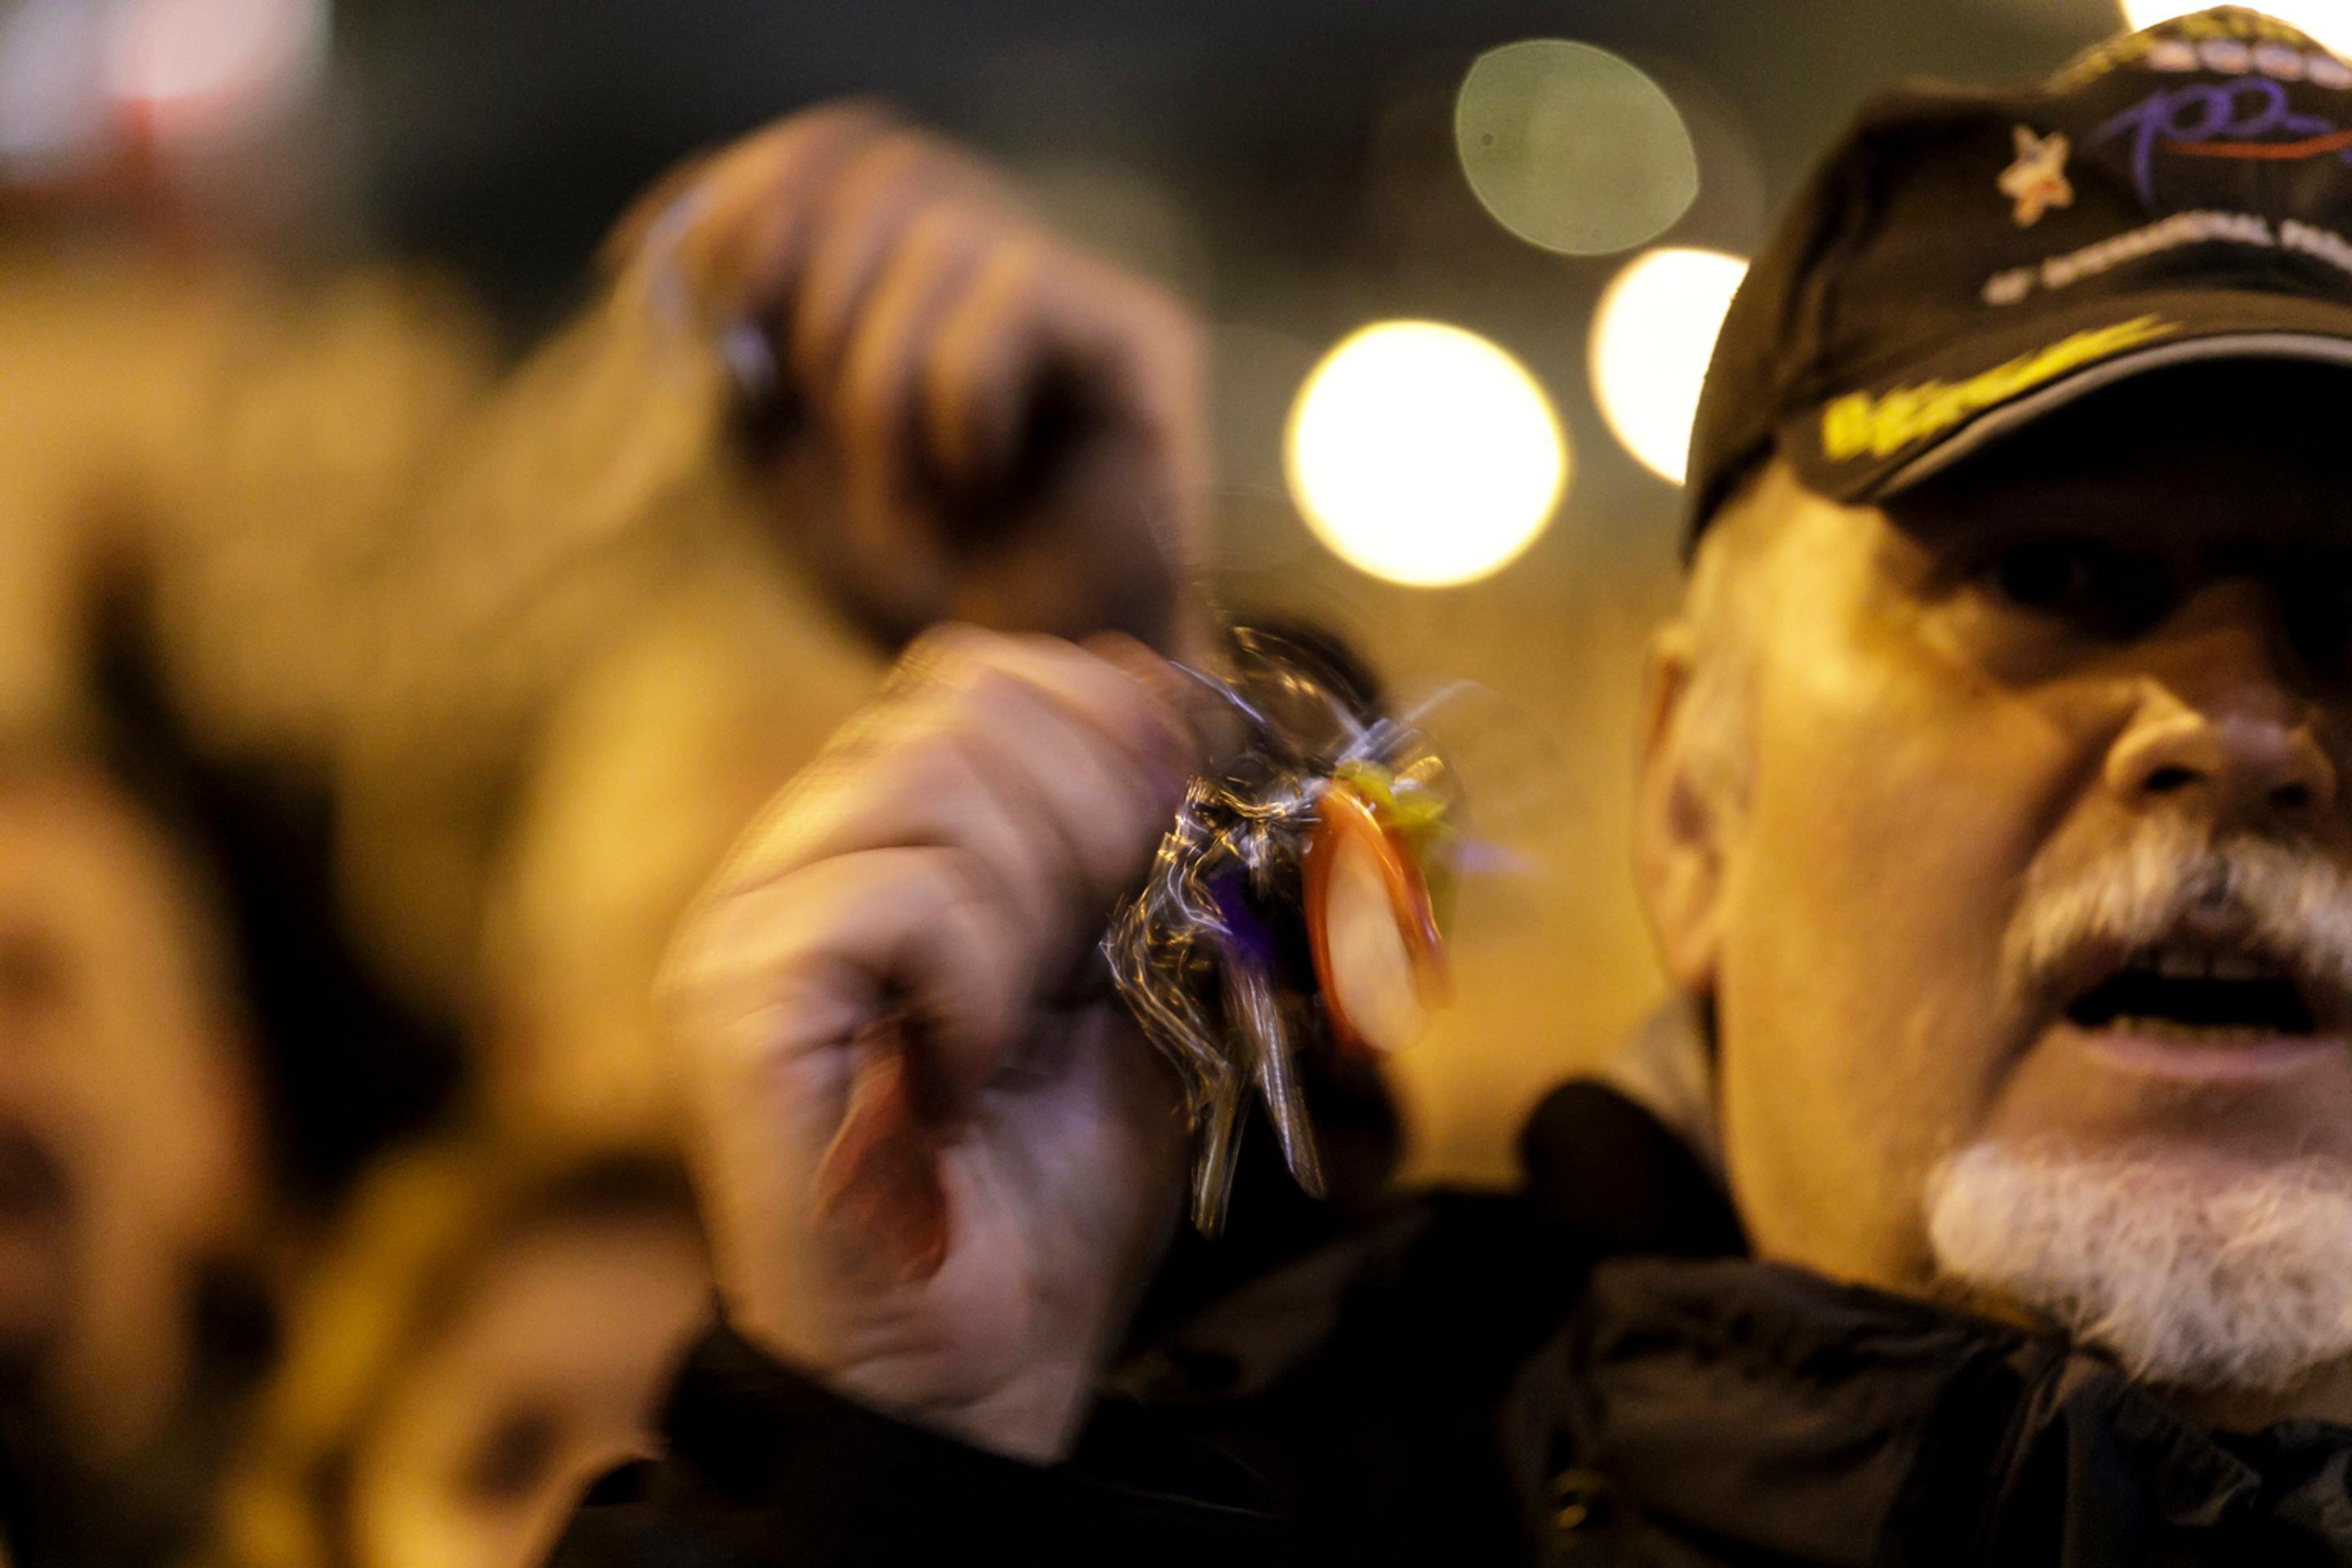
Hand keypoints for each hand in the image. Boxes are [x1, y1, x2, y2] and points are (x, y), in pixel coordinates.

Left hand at [631, 104, 1206, 650]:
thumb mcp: (781, 459)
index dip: (753, 189)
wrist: (1033, 695)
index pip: (835, 152)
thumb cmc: (909, 593)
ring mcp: (1079, 291)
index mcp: (914, 273)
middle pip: (884, 169)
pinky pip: (1015, 294)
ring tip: (901, 499)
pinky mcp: (1139, 339)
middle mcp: (1004, 257)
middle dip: (812, 300)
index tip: (683, 280)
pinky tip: (973, 478)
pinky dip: (959, 393)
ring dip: (882, 380)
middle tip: (812, 425)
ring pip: (940, 234)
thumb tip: (677, 246)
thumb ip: (742, 346)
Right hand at [659, 626, 1197, 1461]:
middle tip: (1100, 946)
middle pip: (958, 702)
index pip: (976, 673)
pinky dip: (978, 978)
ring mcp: (746, 925)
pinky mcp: (735, 1006)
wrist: (977, 1371)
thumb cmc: (1052, 1189)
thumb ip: (1130, 839)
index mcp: (876, 842)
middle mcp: (792, 861)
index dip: (1098, 719)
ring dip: (1038, 901)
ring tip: (1025, 1023)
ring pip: (930, 779)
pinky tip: (968, 1072)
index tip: (1171, 815)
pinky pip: (896, 900)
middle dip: (1088, 809)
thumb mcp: (1130, 977)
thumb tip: (1156, 684)